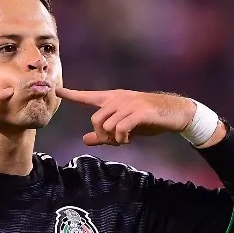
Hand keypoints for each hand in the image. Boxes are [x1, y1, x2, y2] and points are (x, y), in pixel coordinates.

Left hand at [56, 87, 195, 145]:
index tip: (57, 90)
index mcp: (114, 99)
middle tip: (114, 141)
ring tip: (124, 139)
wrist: (176, 113)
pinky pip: (120, 128)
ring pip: (107, 125)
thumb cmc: (149, 120)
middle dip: (102, 135)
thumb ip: (105, 135)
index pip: (89, 96)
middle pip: (95, 120)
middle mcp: (119, 98)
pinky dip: (121, 138)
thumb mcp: (124, 128)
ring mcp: (129, 103)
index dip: (72, 95)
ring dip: (113, 139)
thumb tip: (85, 140)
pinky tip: (128, 139)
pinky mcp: (139, 111)